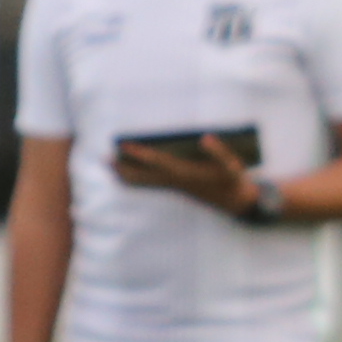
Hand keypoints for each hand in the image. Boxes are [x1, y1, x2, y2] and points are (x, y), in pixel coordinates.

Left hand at [112, 134, 267, 218]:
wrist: (236, 203)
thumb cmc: (233, 180)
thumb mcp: (231, 165)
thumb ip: (218, 151)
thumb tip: (205, 137)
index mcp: (186, 173)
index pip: (158, 161)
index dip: (140, 154)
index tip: (124, 146)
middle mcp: (177, 181)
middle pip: (144, 176)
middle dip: (125, 168)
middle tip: (105, 159)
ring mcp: (176, 186)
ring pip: (146, 181)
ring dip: (128, 174)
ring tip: (111, 166)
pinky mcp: (178, 187)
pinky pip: (152, 184)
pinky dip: (138, 179)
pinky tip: (130, 175)